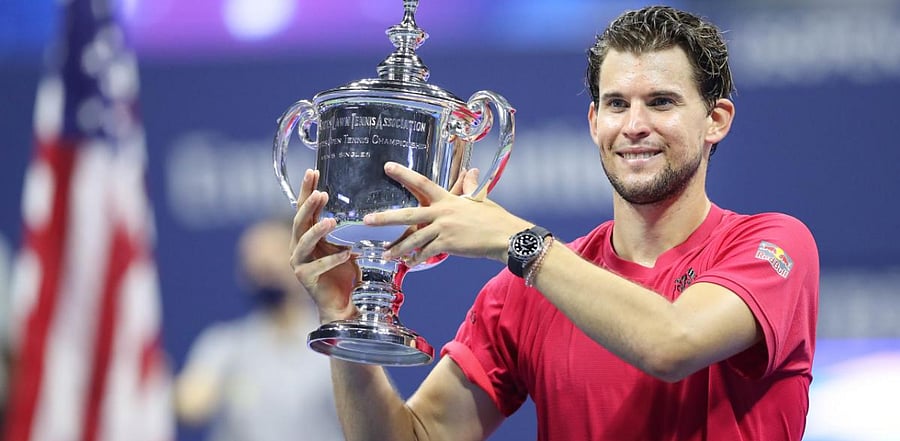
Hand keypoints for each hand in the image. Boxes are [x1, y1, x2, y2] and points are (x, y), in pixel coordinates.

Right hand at [289, 169, 358, 323]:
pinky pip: (318, 266)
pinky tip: (347, 253)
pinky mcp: (305, 279)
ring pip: (304, 242)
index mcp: (306, 235)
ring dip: (317, 230)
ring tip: (332, 221)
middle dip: (308, 205)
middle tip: (319, 192)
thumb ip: (342, 227)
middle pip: (299, 221)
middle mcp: (298, 247)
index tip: (312, 172)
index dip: (306, 190)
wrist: (343, 303)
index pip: (303, 208)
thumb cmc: (344, 272)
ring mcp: (299, 263)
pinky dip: (333, 259)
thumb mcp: (344, 243)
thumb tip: (355, 203)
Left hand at [363, 162, 531, 265]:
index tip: (387, 167)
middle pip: (408, 214)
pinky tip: (410, 264)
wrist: (506, 237)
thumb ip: (472, 187)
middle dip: (385, 218)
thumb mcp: (481, 200)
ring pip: (414, 238)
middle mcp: (442, 212)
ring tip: (386, 254)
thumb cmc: (496, 219)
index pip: (422, 183)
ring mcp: (444, 228)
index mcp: (448, 199)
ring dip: (399, 247)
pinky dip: (417, 259)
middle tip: (366, 220)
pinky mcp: (448, 244)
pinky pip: (426, 252)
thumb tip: (472, 172)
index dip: (404, 174)